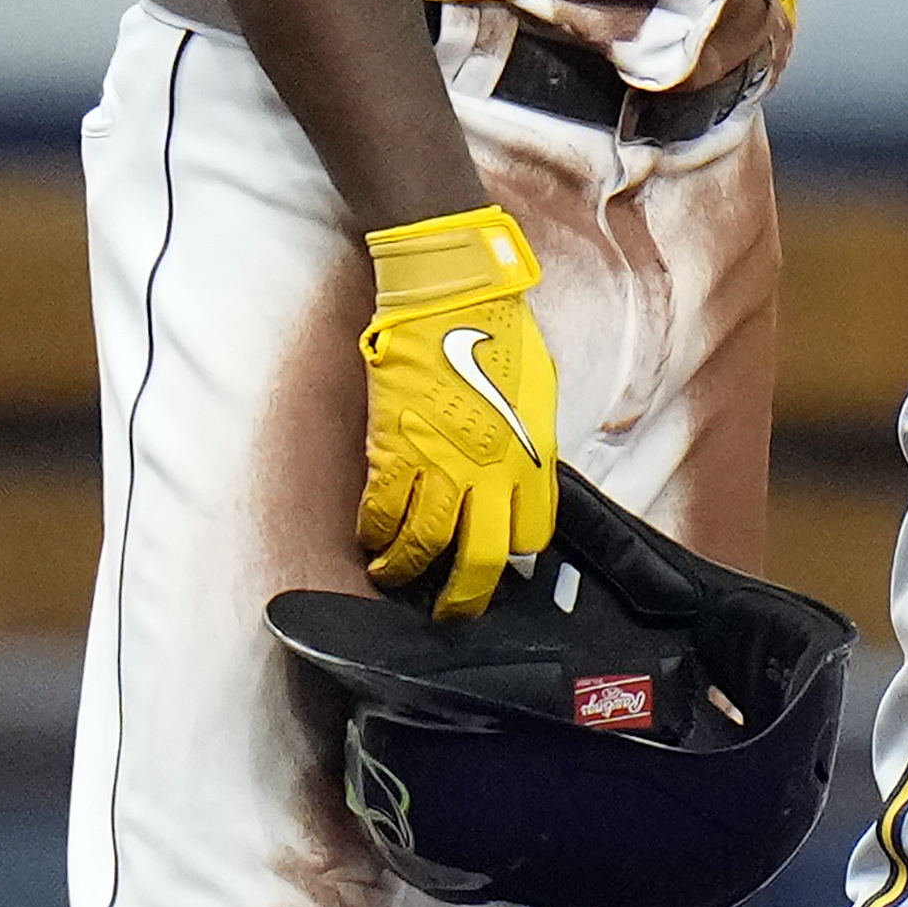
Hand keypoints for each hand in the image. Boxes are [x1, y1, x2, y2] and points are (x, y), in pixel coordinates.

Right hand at [356, 204, 560, 619]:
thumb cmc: (498, 329)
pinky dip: (373, 533)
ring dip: (405, 571)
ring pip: (423, 545)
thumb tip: (524, 469)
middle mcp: (491, 470)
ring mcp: (441, 463)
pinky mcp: (395, 449)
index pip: (533, 532)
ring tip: (394, 578)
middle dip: (463, 598)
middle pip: (480, 559)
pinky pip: (381, 511)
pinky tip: (370, 539)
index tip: (502, 561)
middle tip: (450, 613)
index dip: (517, 555)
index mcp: (533, 454)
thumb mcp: (537, 389)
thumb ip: (530, 437)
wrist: (450, 293)